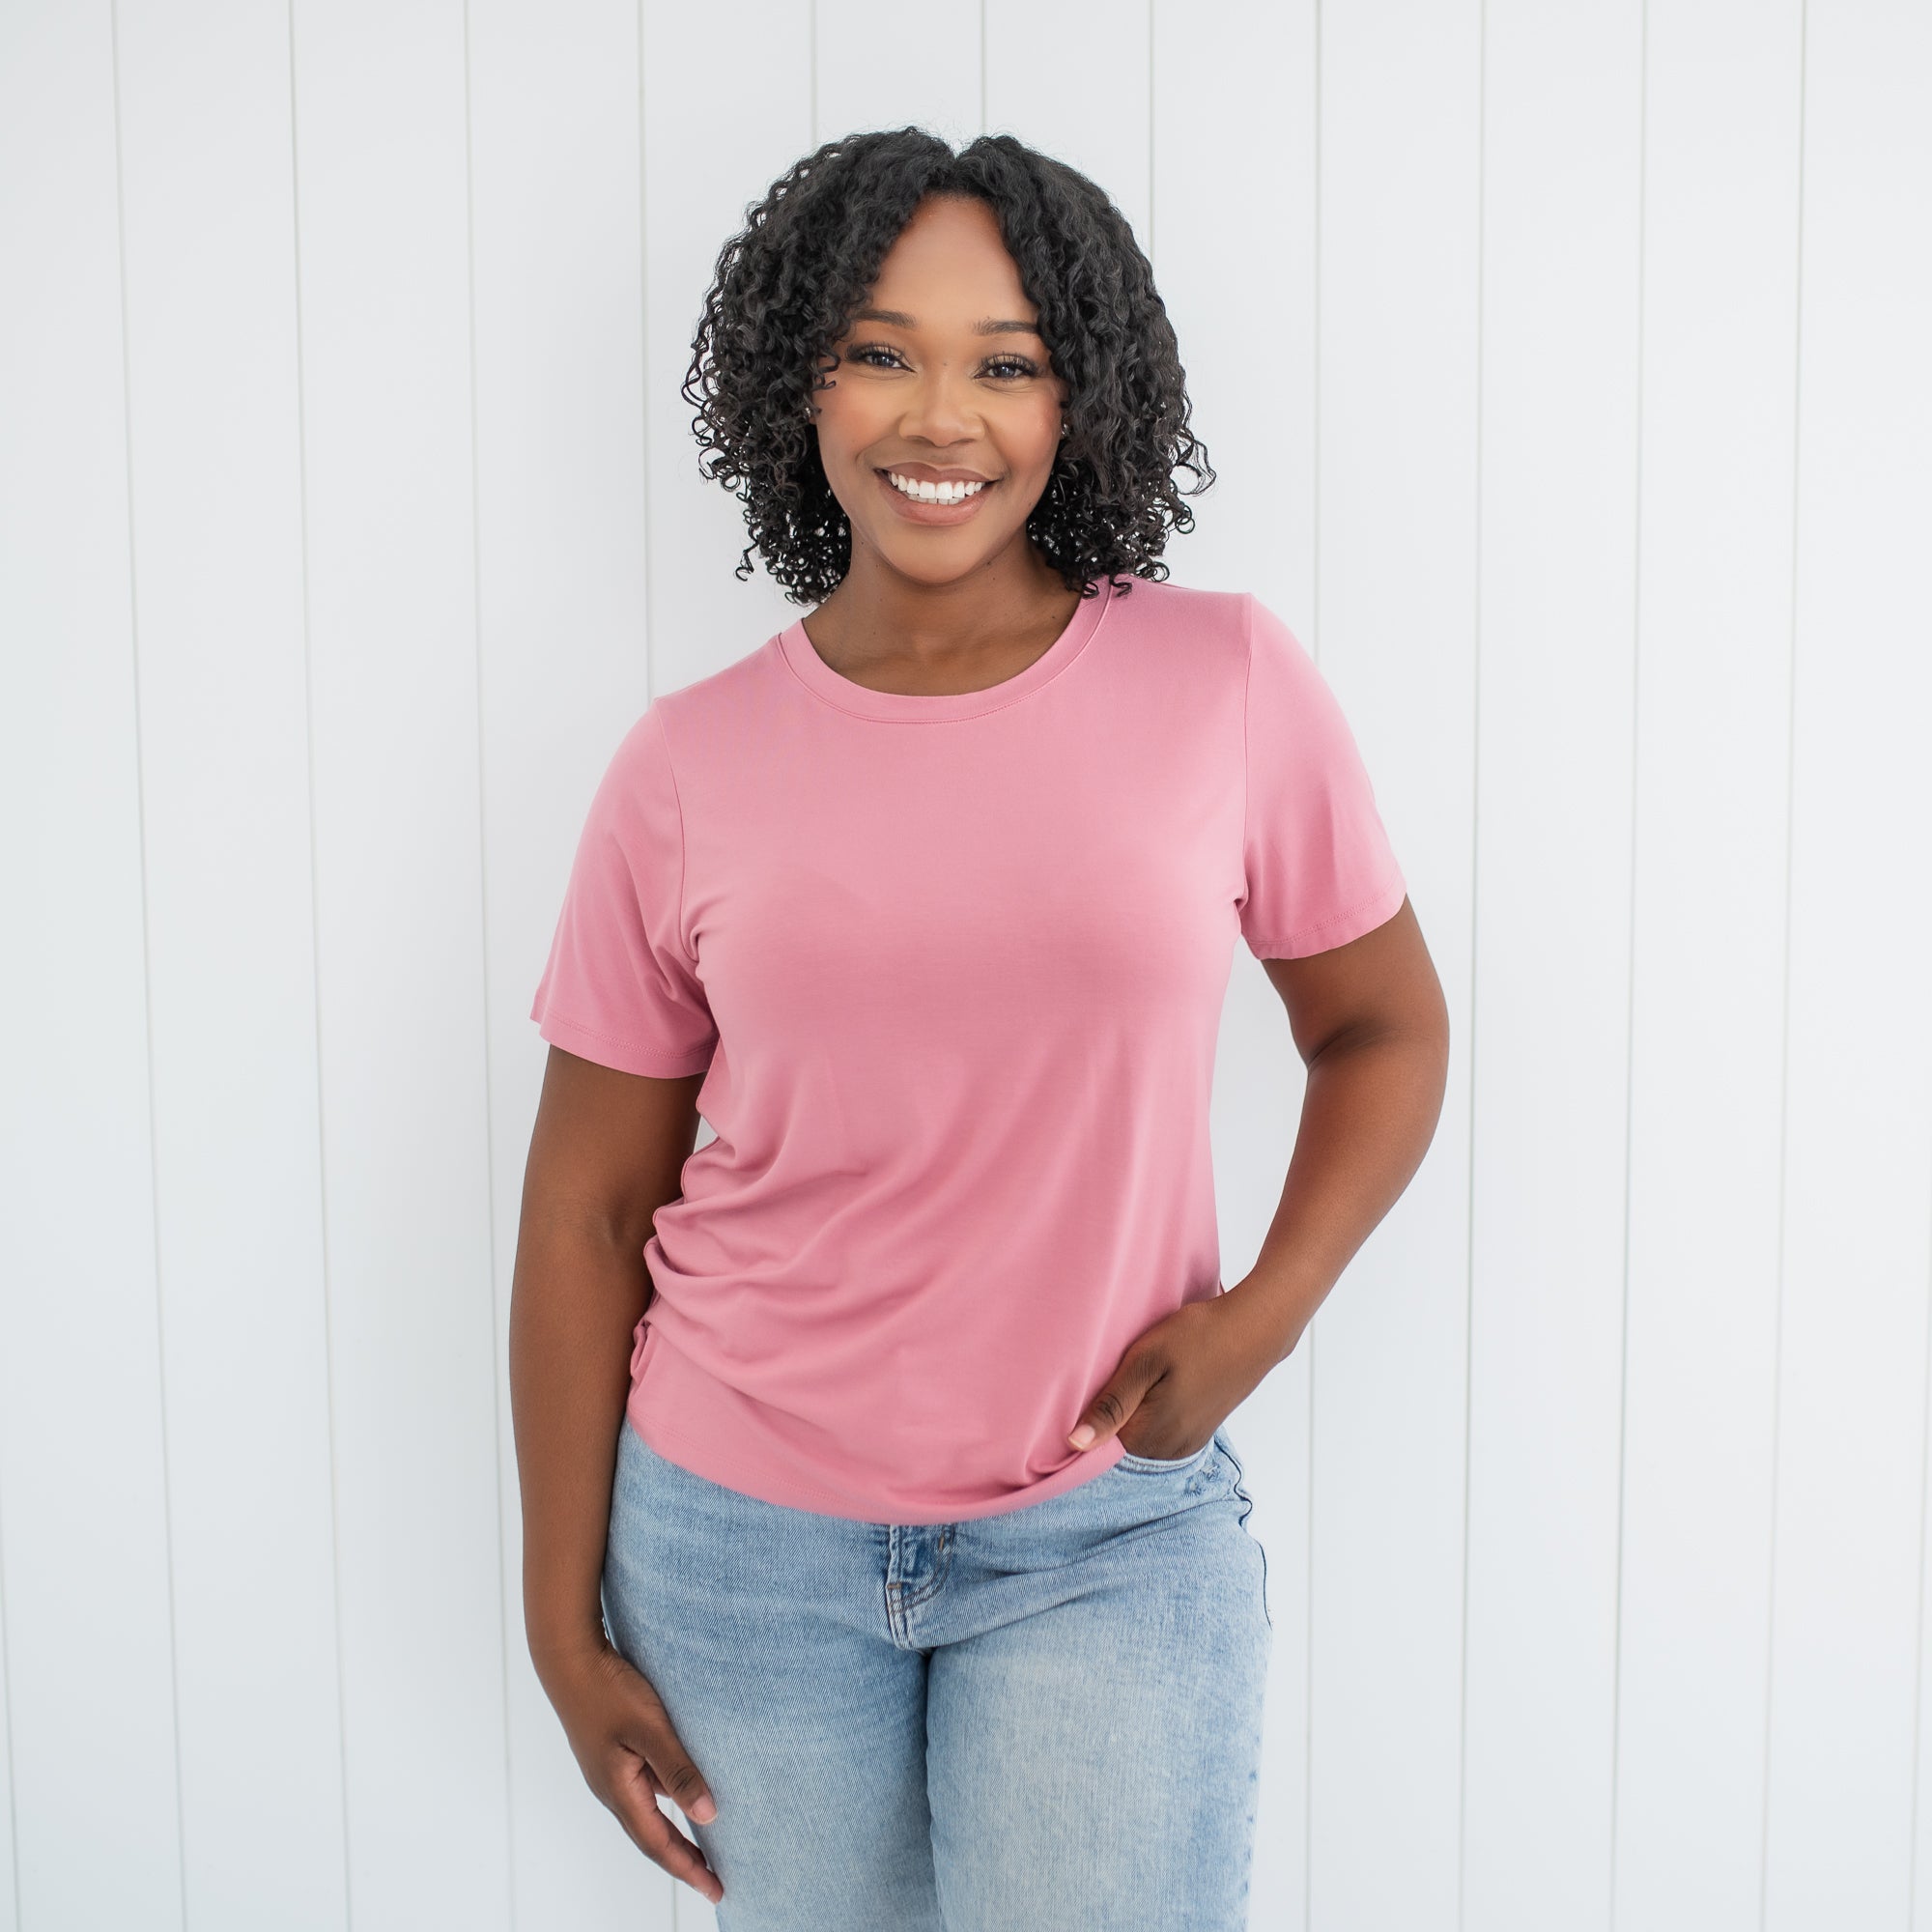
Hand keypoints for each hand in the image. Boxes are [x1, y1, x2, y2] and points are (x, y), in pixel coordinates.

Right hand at [539, 1635, 724, 1905]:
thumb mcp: (650, 1729)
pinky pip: (642, 1791)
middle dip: (683, 1861)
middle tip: (713, 1881)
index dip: (689, 1868)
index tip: (715, 1890)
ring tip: (703, 1848)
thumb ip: (678, 1771)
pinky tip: (680, 1795)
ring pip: (646, 1815)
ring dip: (673, 1835)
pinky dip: (664, 1804)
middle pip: (651, 1838)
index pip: (660, 1844)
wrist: (569, 1659)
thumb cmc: (609, 1691)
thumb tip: (708, 1816)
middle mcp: (612, 1790)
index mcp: (620, 1791)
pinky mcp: (610, 1755)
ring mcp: (609, 1773)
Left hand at [1067, 1290, 1269, 1460]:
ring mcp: (1187, 1443)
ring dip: (1136, 1408)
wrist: (1255, 1329)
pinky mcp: (1200, 1431)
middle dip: (1114, 1409)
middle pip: (1121, 1437)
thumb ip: (1111, 1404)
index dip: (1091, 1408)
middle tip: (1124, 1368)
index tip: (1100, 1378)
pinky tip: (1163, 1380)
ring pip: (1142, 1432)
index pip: (1098, 1439)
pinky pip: (1162, 1428)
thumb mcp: (1146, 1361)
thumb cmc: (1199, 1337)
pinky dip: (1155, 1409)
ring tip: (1147, 1372)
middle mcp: (1168, 1450)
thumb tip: (1075, 1443)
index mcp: (1149, 1437)